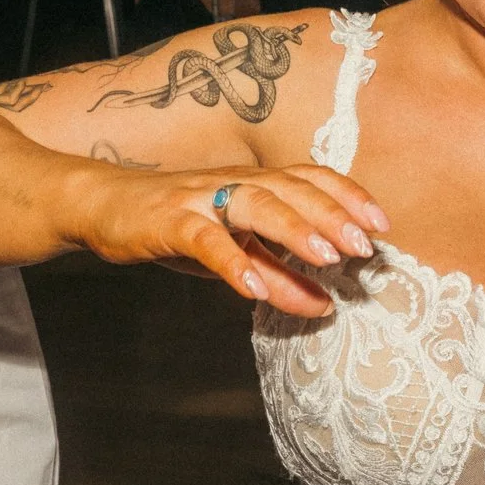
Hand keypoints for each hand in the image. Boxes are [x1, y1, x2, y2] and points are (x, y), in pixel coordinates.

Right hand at [75, 164, 390, 317]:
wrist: (102, 206)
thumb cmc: (176, 226)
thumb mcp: (234, 254)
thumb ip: (279, 276)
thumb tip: (325, 304)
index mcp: (255, 182)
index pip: (310, 179)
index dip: (347, 196)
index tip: (382, 225)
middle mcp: (233, 182)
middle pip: (291, 189)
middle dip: (332, 215)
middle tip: (366, 247)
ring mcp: (199, 199)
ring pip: (254, 204)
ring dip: (294, 229)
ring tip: (326, 258)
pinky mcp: (166, 221)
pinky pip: (202, 238)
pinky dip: (230, 259)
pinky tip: (252, 286)